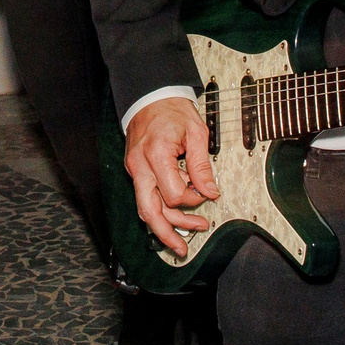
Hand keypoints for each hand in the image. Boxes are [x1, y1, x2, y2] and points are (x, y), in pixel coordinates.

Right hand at [124, 98, 218, 255]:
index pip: (174, 193)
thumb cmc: (172, 110)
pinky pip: (145, 196)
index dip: (193, 198)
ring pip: (144, 208)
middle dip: (166, 233)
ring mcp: (135, 169)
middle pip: (150, 210)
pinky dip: (159, 209)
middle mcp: (140, 165)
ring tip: (183, 237)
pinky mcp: (135, 170)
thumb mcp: (196, 132)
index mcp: (156, 154)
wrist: (150, 96)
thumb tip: (210, 191)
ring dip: (163, 225)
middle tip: (182, 248)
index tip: (206, 193)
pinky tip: (172, 217)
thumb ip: (202, 165)